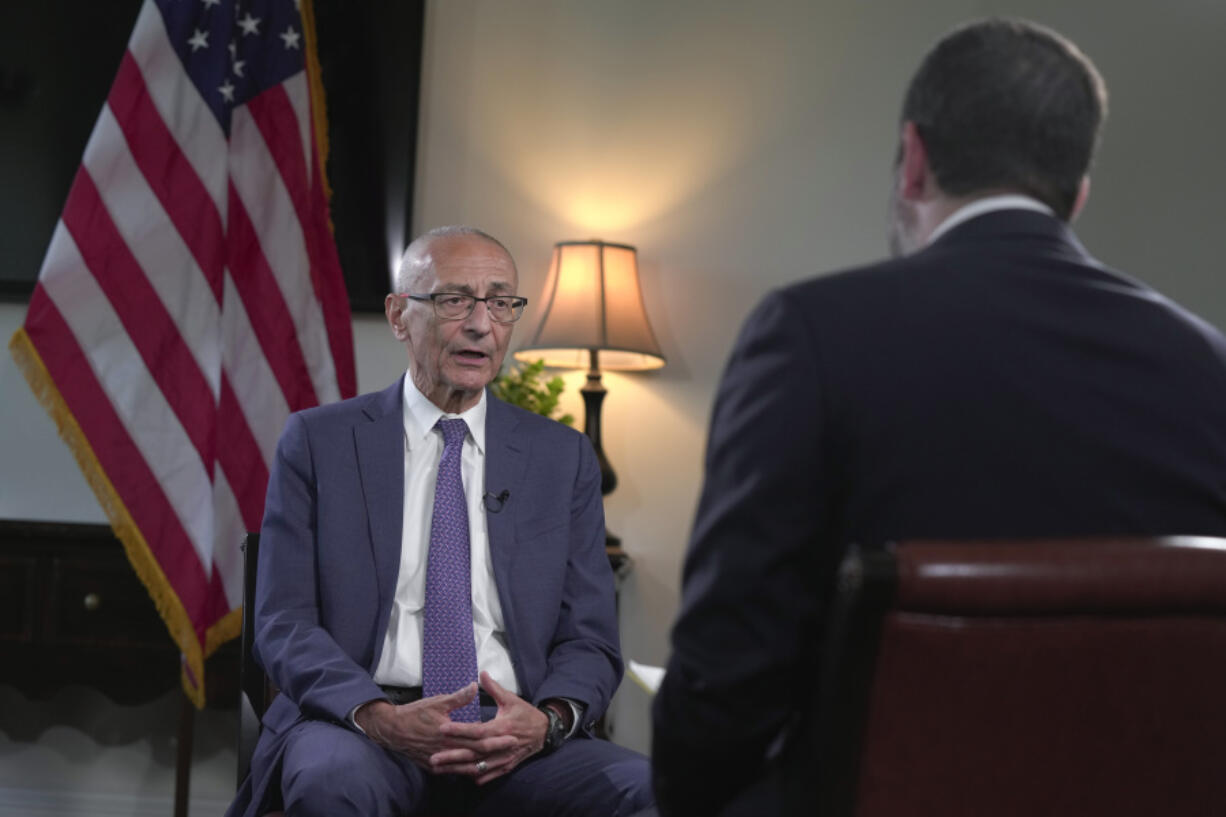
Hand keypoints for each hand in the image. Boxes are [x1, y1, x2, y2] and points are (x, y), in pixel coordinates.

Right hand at [354, 683, 517, 768]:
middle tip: (513, 748)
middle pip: (477, 754)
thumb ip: (458, 697)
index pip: (478, 738)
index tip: (512, 735)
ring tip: (500, 762)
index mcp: (449, 733)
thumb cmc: (415, 713)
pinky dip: (466, 772)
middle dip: (496, 752)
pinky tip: (476, 771)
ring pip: (466, 767)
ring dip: (484, 764)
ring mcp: (439, 760)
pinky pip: (453, 773)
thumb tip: (475, 686)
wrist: (392, 730)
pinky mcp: (433, 766)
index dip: (496, 738)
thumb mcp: (437, 701)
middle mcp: (446, 749)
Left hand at [430, 671, 548, 783]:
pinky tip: (461, 776)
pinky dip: (475, 777)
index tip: (442, 728)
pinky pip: (489, 775)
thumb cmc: (525, 713)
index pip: (477, 730)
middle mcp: (502, 745)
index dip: (460, 730)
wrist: (544, 731)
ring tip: (440, 770)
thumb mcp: (511, 698)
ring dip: (459, 769)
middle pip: (474, 753)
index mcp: (502, 727)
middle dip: (453, 756)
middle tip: (433, 757)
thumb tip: (481, 674)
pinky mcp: (506, 766)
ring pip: (479, 767)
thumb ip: (494, 688)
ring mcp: (505, 758)